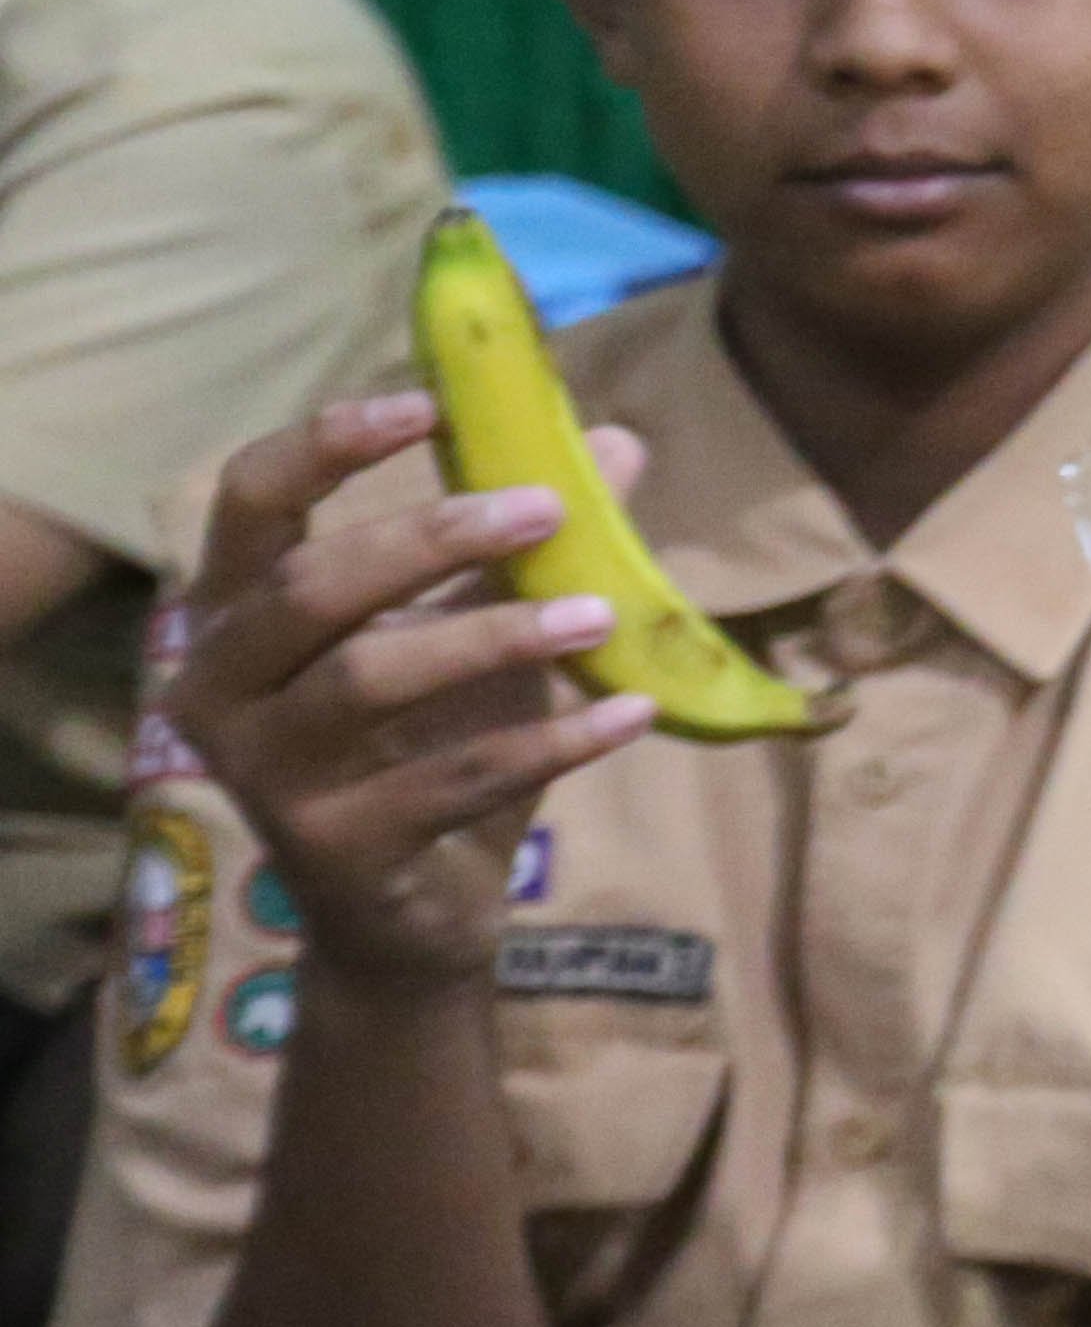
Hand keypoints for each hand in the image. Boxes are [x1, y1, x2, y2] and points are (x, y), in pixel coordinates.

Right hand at [169, 393, 663, 988]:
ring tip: (602, 617)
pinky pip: (449, 780)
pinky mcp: (329, 847)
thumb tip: (616, 443)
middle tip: (550, 508)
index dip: (326, 445)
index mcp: (237, 613)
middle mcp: (222, 686)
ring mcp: (264, 773)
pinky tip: (632, 714)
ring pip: (369, 679)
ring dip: (494, 637)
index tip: (425, 405)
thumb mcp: (482, 634)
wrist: (412, 921)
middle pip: (311, 584)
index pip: (249, 500)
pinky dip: (548, 742)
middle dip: (432, 537)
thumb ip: (527, 547)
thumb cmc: (432, 751)